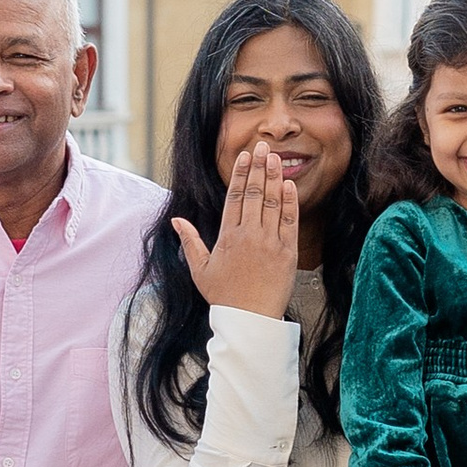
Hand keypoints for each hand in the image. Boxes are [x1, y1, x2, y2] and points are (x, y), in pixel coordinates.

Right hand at [170, 138, 298, 320]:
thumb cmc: (224, 296)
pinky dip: (289, 202)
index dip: (240, 173)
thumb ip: (190, 241)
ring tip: (275, 157)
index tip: (245, 155)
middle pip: (254, 193)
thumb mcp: (200, 269)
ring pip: (272, 203)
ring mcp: (270, 243)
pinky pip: (290, 222)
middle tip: (262, 146)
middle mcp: (249, 235)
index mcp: (228, 236)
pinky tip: (288, 185)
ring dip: (274, 178)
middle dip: (258, 167)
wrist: (249, 320)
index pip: (235, 196)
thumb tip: (176, 220)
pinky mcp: (287, 252)